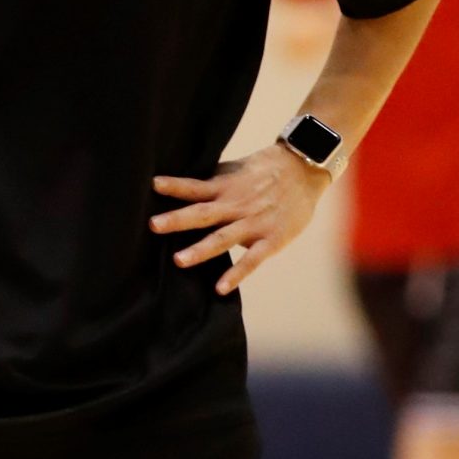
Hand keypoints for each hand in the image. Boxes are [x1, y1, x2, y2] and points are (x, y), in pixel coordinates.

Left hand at [152, 145, 327, 296]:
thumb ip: (213, 182)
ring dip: (201, 249)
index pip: (195, 186)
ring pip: (223, 238)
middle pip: (203, 213)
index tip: (152, 185)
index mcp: (226, 186)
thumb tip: (180, 190)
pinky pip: (251, 260)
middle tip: (153, 225)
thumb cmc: (265, 171)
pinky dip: (236, 274)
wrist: (305, 169)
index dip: (175, 186)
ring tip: (179, 260)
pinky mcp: (271, 239)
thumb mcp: (236, 170)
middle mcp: (236, 204)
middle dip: (178, 219)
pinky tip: (220, 289)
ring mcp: (254, 223)